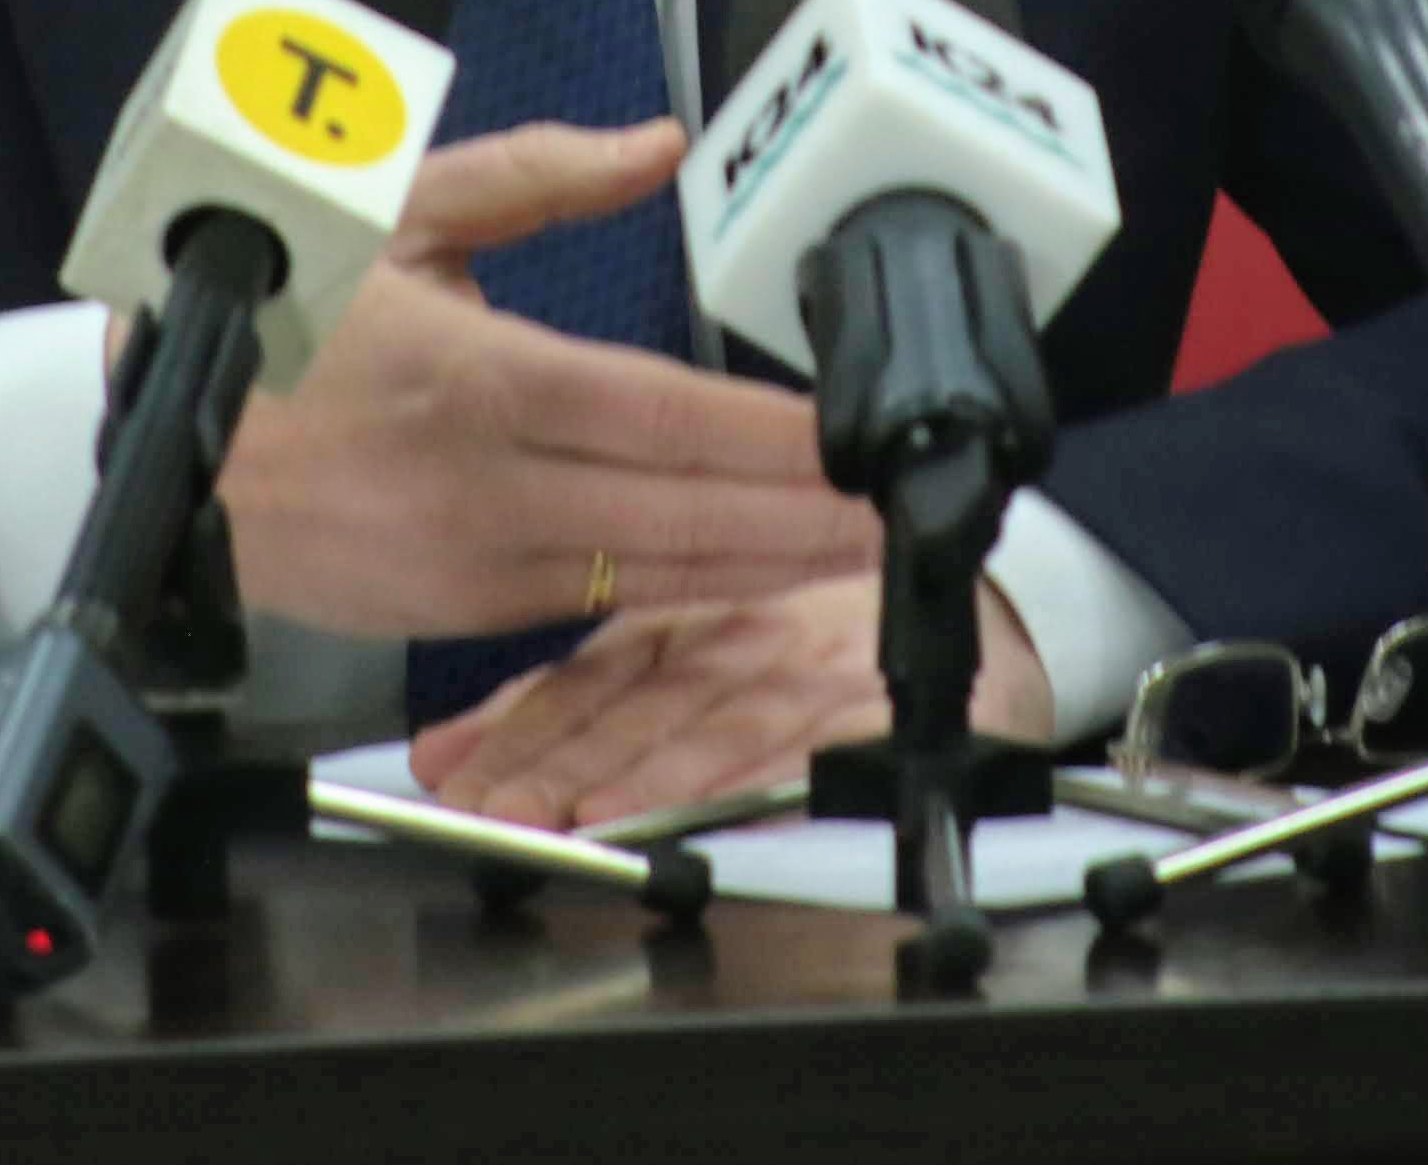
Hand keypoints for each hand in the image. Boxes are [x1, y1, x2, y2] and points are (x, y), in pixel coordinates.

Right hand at [211, 120, 877, 639]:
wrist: (160, 448)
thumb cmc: (274, 315)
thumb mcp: (395, 208)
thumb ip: (539, 173)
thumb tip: (656, 143)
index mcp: (479, 381)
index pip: (666, 416)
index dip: (775, 438)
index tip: (857, 436)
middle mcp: (487, 488)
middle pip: (684, 513)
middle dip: (806, 518)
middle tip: (904, 508)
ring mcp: (475, 564)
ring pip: (654, 575)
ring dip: (767, 567)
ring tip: (859, 551)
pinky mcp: (461, 610)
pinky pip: (598, 603)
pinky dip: (685, 591)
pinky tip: (752, 575)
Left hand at [412, 572, 1054, 828]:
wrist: (976, 608)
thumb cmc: (818, 633)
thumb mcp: (684, 653)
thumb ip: (573, 704)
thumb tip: (451, 750)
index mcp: (684, 622)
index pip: (586, 679)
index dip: (515, 728)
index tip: (454, 774)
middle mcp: (739, 639)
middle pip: (636, 707)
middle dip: (558, 764)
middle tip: (498, 811)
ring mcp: (809, 669)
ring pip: (716, 724)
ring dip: (648, 777)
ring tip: (584, 820)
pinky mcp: (881, 700)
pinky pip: (815, 741)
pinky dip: (762, 774)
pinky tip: (716, 808)